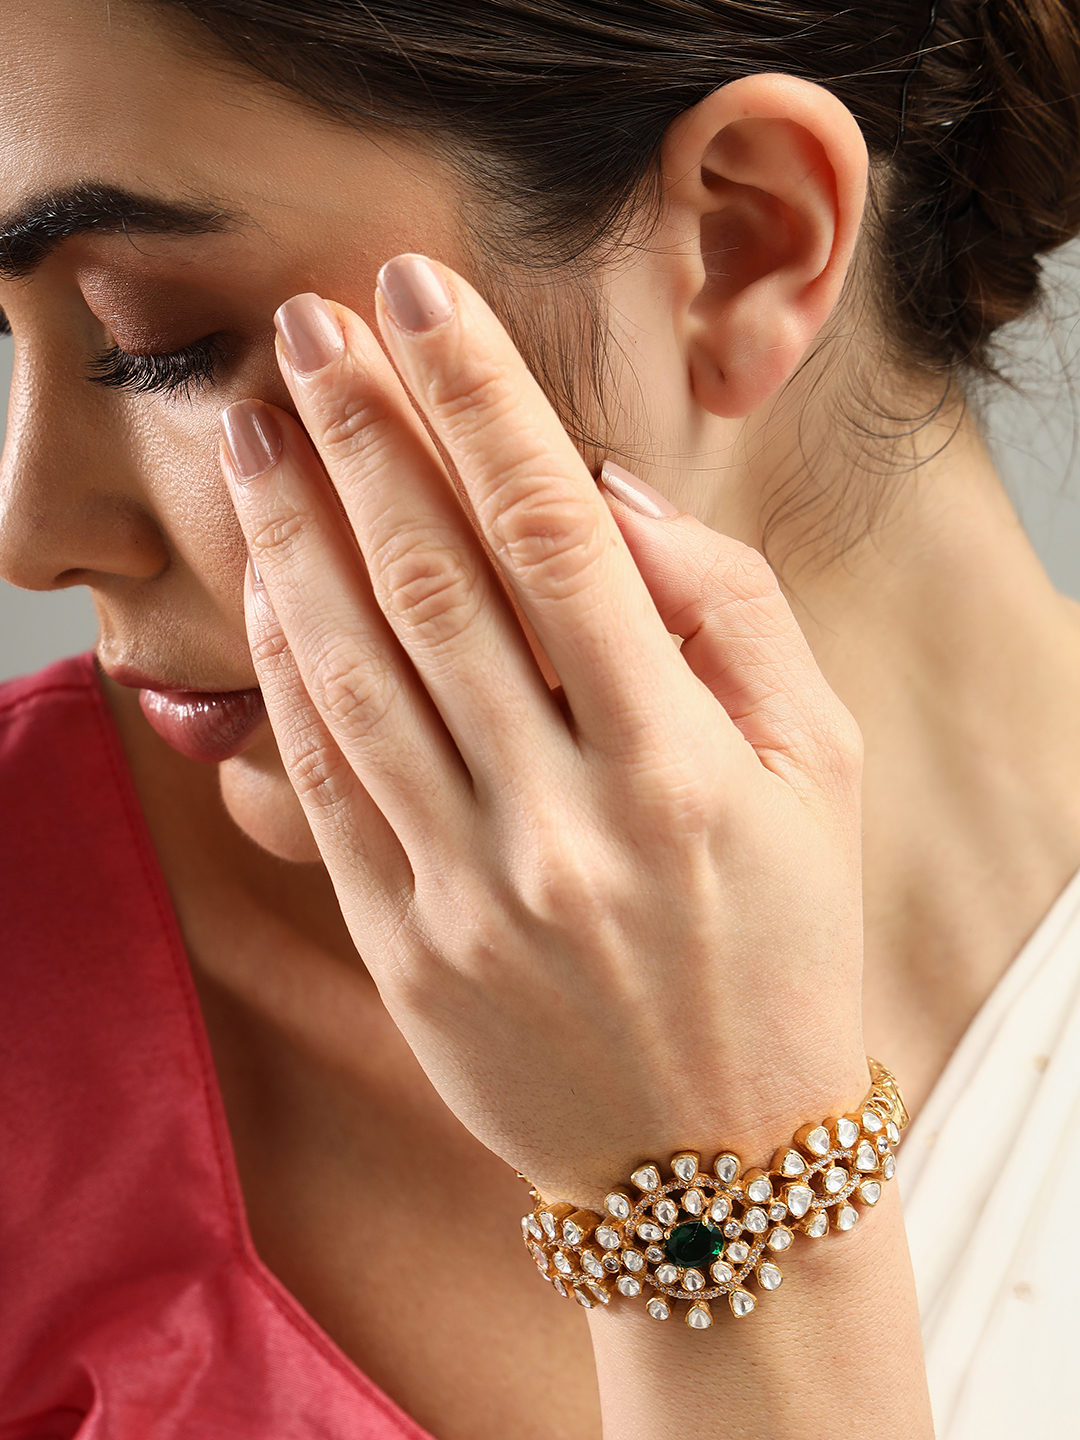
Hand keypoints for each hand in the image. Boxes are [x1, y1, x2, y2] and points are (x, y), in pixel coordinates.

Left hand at [220, 256, 867, 1209]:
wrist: (713, 1160)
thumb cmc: (784, 943)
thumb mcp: (822, 772)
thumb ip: (732, 615)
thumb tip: (610, 491)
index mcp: (682, 766)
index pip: (559, 540)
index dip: (483, 404)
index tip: (426, 299)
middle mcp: (566, 822)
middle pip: (436, 586)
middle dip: (363, 436)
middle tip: (307, 326)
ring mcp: (471, 891)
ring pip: (357, 675)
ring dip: (293, 533)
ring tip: (251, 427)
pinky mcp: (404, 945)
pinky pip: (323, 784)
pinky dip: (284, 671)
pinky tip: (262, 577)